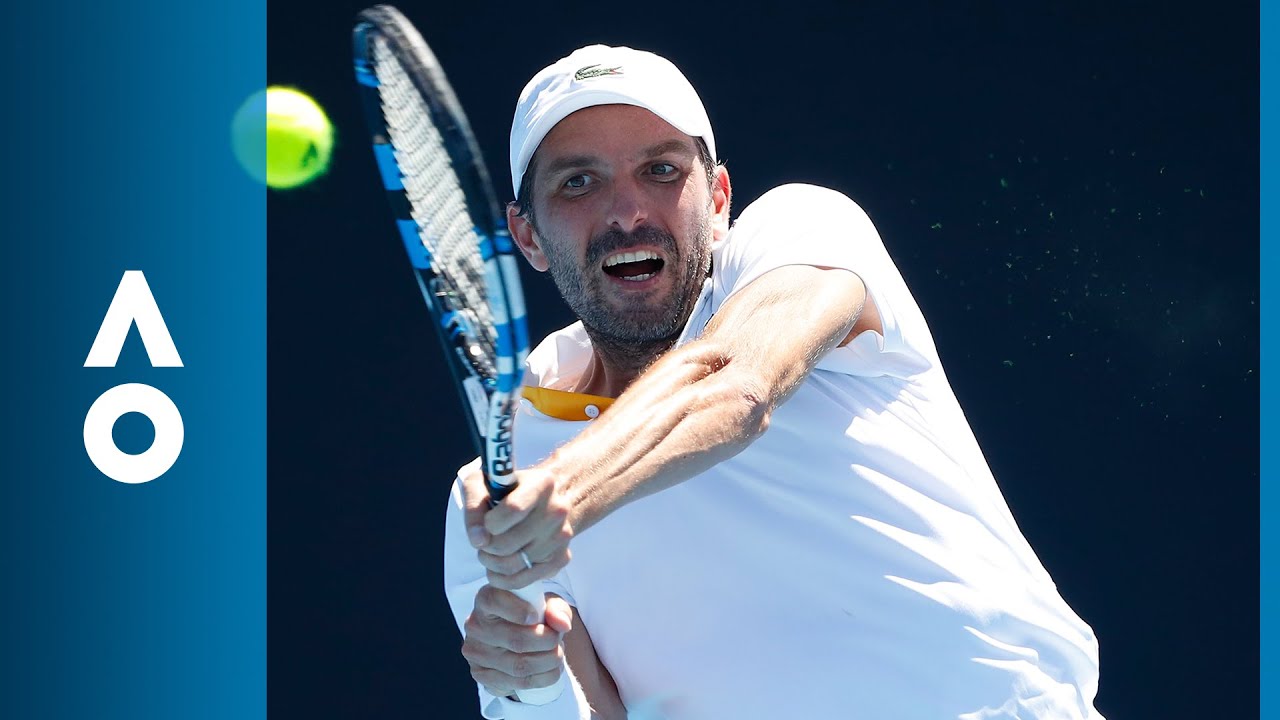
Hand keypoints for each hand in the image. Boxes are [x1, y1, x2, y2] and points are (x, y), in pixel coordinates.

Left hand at [461, 464, 573, 589]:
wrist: (542, 500)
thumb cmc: (508, 491)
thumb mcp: (483, 484)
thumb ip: (474, 506)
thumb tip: (478, 539)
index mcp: (542, 484)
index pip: (513, 509)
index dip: (490, 523)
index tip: (486, 523)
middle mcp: (557, 510)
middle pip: (508, 544)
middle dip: (486, 547)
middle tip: (484, 541)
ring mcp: (562, 536)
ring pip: (513, 565)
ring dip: (492, 563)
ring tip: (490, 551)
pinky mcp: (561, 558)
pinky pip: (524, 580)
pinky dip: (504, 579)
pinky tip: (499, 566)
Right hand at [461, 585, 572, 696]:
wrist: (513, 638)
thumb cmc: (531, 614)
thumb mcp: (545, 604)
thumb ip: (556, 608)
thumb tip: (563, 624)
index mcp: (486, 599)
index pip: (494, 601)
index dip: (518, 610)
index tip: (537, 617)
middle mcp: (475, 625)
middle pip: (516, 640)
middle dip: (547, 642)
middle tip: (558, 639)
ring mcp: (476, 653)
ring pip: (519, 666)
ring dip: (548, 662)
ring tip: (558, 654)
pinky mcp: (481, 675)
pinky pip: (518, 683)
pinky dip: (543, 678)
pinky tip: (551, 669)